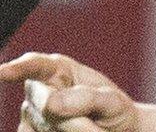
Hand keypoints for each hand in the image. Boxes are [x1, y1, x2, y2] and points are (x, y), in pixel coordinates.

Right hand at [1, 54, 136, 131]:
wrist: (112, 130)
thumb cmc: (112, 110)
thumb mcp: (111, 101)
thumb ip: (87, 99)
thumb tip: (50, 103)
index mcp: (57, 69)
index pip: (35, 65)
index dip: (18, 69)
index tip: (3, 72)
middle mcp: (37, 90)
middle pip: (46, 107)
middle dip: (74, 118)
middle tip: (95, 120)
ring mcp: (29, 116)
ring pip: (44, 129)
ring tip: (86, 126)